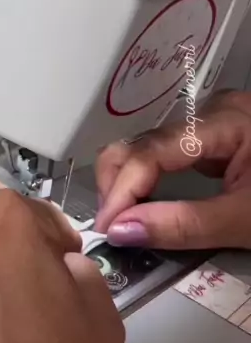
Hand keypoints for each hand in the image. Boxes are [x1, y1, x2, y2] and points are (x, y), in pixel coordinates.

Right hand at [94, 90, 250, 249]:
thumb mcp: (244, 221)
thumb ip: (185, 225)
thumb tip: (122, 231)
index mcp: (225, 121)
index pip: (153, 150)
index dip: (122, 190)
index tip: (106, 228)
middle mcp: (213, 112)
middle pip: (144, 141)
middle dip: (117, 184)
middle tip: (112, 226)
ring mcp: (212, 124)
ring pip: (149, 147)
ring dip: (128, 184)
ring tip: (122, 221)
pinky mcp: (214, 139)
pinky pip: (167, 155)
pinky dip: (149, 181)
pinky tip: (141, 205)